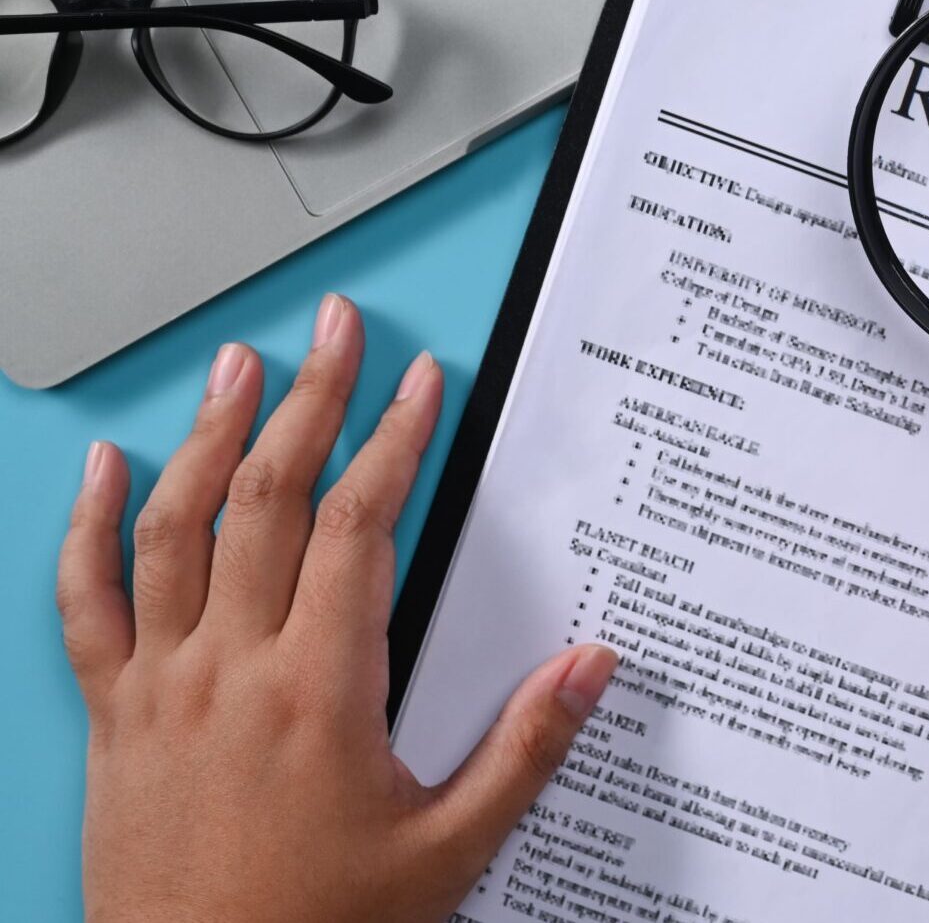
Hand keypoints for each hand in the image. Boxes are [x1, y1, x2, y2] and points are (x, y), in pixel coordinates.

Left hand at [56, 294, 617, 922]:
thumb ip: (526, 749)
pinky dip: (88, 527)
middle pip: (267, 499)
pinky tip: (104, 471)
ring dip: (208, 435)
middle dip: (310, 400)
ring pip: (173, 528)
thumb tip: (592, 666)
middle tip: (336, 330)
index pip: (360, 526)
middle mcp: (229, 670)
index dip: (394, 440)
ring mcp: (158, 687)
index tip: (418, 384)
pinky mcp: (110, 717)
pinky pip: (84, 603)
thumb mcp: (450, 851)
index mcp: (320, 690)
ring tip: (239, 367)